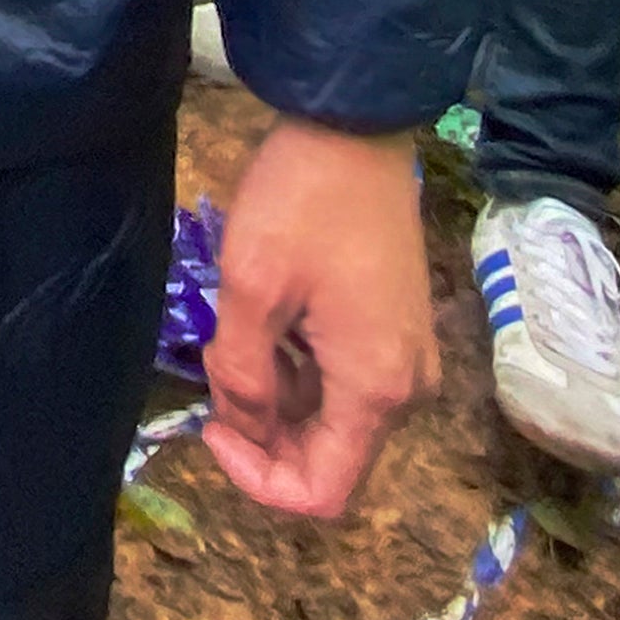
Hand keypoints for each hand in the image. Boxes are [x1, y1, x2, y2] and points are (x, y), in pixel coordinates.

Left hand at [199, 118, 439, 518]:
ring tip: (238, 344)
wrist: (356, 126)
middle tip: (216, 388)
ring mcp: (406, 358)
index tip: (212, 429)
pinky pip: (346, 384)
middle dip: (264, 440)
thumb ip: (243, 375)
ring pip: (334, 422)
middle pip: (330, 460)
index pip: (322, 493)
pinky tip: (269, 326)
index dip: (258, 480)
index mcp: (375, 390)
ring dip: (278, 403)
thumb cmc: (301, 204)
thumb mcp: (251, 291)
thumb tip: (242, 426)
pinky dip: (301, 375)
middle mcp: (405, 388)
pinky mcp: (397, 331)